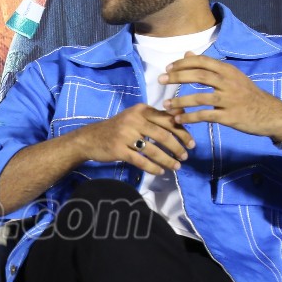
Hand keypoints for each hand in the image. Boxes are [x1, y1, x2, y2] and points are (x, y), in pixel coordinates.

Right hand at [74, 103, 194, 175]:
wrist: (90, 138)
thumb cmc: (118, 128)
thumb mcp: (136, 116)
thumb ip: (157, 116)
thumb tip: (182, 112)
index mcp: (141, 109)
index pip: (168, 120)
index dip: (183, 133)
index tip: (192, 144)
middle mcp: (134, 120)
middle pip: (163, 135)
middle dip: (178, 148)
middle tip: (185, 157)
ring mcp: (125, 135)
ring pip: (153, 150)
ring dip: (168, 160)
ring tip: (176, 167)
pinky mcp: (119, 150)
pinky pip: (141, 161)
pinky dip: (153, 168)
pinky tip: (160, 171)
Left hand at [160, 53, 281, 140]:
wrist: (271, 114)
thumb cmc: (247, 95)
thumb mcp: (232, 77)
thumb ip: (209, 66)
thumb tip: (187, 53)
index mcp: (229, 71)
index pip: (203, 61)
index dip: (183, 63)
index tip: (168, 68)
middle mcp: (229, 83)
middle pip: (199, 76)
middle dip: (177, 77)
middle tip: (161, 81)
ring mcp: (230, 100)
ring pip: (200, 98)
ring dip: (180, 101)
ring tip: (166, 105)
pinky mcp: (230, 116)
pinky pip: (206, 116)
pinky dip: (190, 118)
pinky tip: (178, 120)